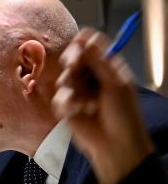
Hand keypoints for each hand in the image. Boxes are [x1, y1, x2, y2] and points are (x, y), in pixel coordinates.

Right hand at [52, 28, 153, 183]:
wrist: (114, 144)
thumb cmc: (124, 115)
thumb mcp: (115, 84)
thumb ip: (99, 61)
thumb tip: (85, 38)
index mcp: (107, 67)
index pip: (90, 45)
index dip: (83, 43)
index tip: (79, 47)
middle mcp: (91, 76)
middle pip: (72, 56)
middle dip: (72, 62)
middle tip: (73, 67)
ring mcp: (77, 90)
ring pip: (63, 77)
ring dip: (73, 88)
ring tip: (87, 102)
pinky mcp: (66, 106)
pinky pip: (59, 97)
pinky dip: (68, 103)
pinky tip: (80, 111)